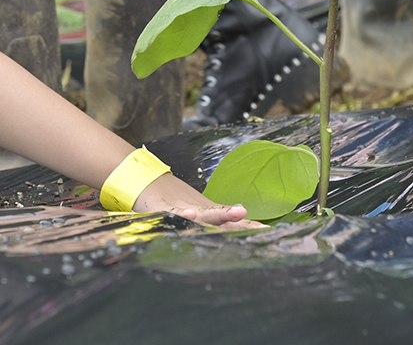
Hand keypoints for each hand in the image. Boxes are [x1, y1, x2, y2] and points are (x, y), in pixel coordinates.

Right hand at [133, 173, 261, 228]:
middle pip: (223, 218)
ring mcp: (183, 209)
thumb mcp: (196, 208)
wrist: (145, 180)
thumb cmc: (172, 198)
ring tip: (238, 212)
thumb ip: (217, 214)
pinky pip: (175, 214)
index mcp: (207, 212)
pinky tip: (189, 215)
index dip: (248, 226)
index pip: (231, 222)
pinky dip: (182, 214)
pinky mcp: (165, 209)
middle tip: (260, 227)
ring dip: (220, 214)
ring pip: (203, 214)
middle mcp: (198, 210)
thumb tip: (244, 220)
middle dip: (241, 222)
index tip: (266, 231)